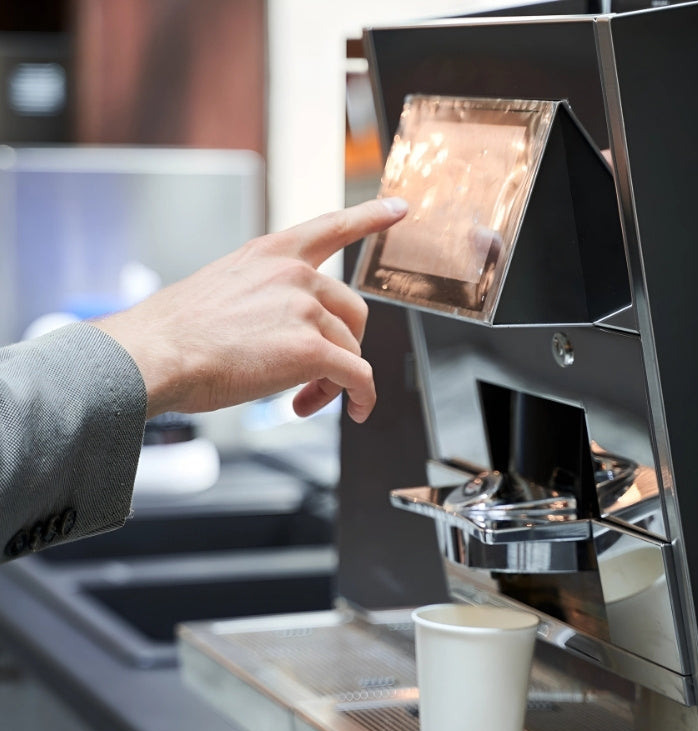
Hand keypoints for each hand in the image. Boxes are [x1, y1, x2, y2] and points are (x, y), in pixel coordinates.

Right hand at [92, 197, 407, 422]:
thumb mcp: (219, 288)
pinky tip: (355, 410)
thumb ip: (262, 295)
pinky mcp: (311, 348)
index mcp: (270, 254)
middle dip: (342, 347)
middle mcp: (294, 274)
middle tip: (315, 377)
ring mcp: (304, 308)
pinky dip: (362, 397)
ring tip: (305, 400)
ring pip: (352, 349)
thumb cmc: (173, 334)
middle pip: (353, 311)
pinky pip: (359, 376)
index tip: (399, 208)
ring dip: (335, 380)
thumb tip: (281, 329)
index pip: (331, 226)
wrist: (154, 356)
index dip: (370, 216)